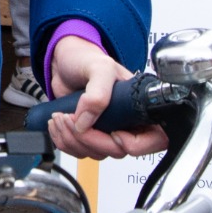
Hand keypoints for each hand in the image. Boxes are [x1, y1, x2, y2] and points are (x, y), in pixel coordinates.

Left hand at [44, 36, 169, 159]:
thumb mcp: (100, 68)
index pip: (153, 139)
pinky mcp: (88, 135)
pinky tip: (58, 125)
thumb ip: (98, 92)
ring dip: (72, 140)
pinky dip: (64, 141)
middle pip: (117, 150)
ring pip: (96, 153)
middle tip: (72, 119)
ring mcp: (107, 130)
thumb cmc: (87, 59)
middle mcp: (126, 121)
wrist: (64, 61)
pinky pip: (80, 151)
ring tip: (60, 117)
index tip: (113, 132)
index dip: (134, 144)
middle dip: (90, 139)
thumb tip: (86, 122)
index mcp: (139, 106)